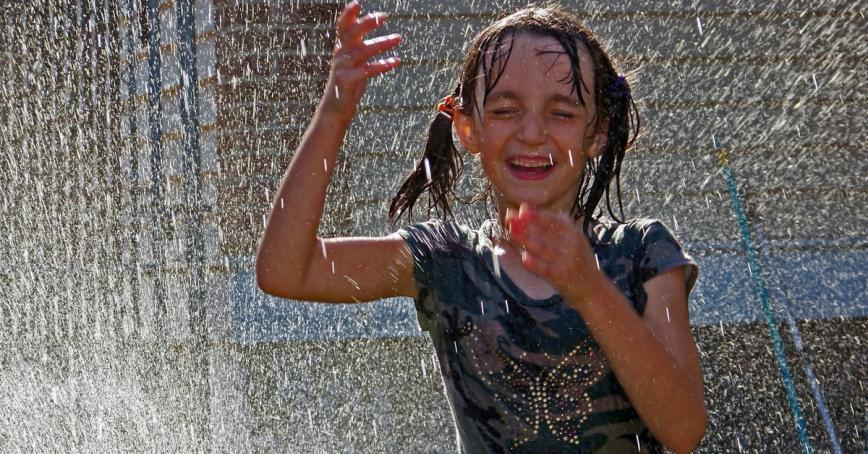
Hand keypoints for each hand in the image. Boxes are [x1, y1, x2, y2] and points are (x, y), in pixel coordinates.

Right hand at [319, 1, 401, 121]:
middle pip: (352, 34)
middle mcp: (340, 55)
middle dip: (367, 23)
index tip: (357, 3)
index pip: (342, 27)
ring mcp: (342, 68)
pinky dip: (382, 65)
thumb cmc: (348, 82)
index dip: (348, 14)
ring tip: (399, 37)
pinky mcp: (348, 81)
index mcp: (341, 48)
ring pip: (363, 51)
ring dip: (382, 43)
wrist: (335, 108)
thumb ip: (359, 44)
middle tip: (384, 16)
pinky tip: (396, 61)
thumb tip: (370, 24)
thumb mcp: (352, 60)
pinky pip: (367, 70)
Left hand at [506, 202, 602, 301]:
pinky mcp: (562, 277)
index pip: (553, 220)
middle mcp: (572, 245)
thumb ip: (553, 223)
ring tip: (512, 233)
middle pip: (545, 233)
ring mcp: (567, 261)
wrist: (593, 288)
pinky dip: (535, 264)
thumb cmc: (578, 260)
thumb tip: (527, 208)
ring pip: (543, 249)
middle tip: (510, 220)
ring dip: (526, 240)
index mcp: (574, 232)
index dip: (536, 215)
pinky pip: (546, 269)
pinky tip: (524, 258)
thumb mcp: (573, 238)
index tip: (520, 210)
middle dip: (526, 225)